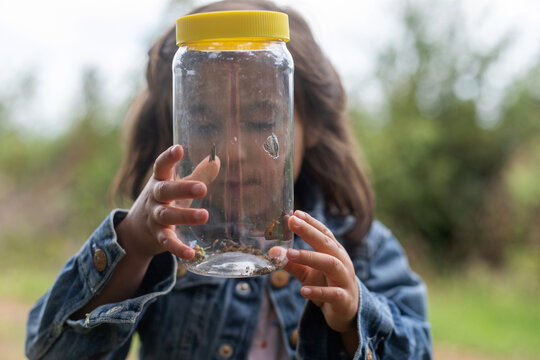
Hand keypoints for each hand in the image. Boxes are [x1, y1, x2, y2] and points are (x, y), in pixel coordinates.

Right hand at [116, 145, 219, 261]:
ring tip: (204, 216)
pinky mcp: (158, 237)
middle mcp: (154, 198)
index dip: (168, 157)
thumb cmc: (164, 201)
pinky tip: (190, 253)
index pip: (161, 166)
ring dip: (185, 216)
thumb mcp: (176, 186)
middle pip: (165, 191)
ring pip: (167, 216)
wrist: (136, 230)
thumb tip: (217, 160)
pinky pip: (167, 242)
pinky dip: (178, 248)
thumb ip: (197, 174)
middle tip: (202, 188)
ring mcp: (154, 217)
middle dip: (182, 189)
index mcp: (159, 181)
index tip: (178, 149)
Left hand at [282, 210, 358, 333]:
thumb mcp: (307, 273)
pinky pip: (332, 293)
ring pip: (331, 264)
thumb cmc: (326, 285)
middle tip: (292, 222)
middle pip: (326, 243)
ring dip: (310, 257)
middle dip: (309, 232)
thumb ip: (292, 262)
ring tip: (290, 254)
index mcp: (334, 252)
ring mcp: (345, 279)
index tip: (295, 213)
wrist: (347, 311)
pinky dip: (318, 292)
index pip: (324, 233)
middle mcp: (342, 262)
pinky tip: (303, 290)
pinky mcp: (344, 299)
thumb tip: (272, 251)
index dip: (311, 222)